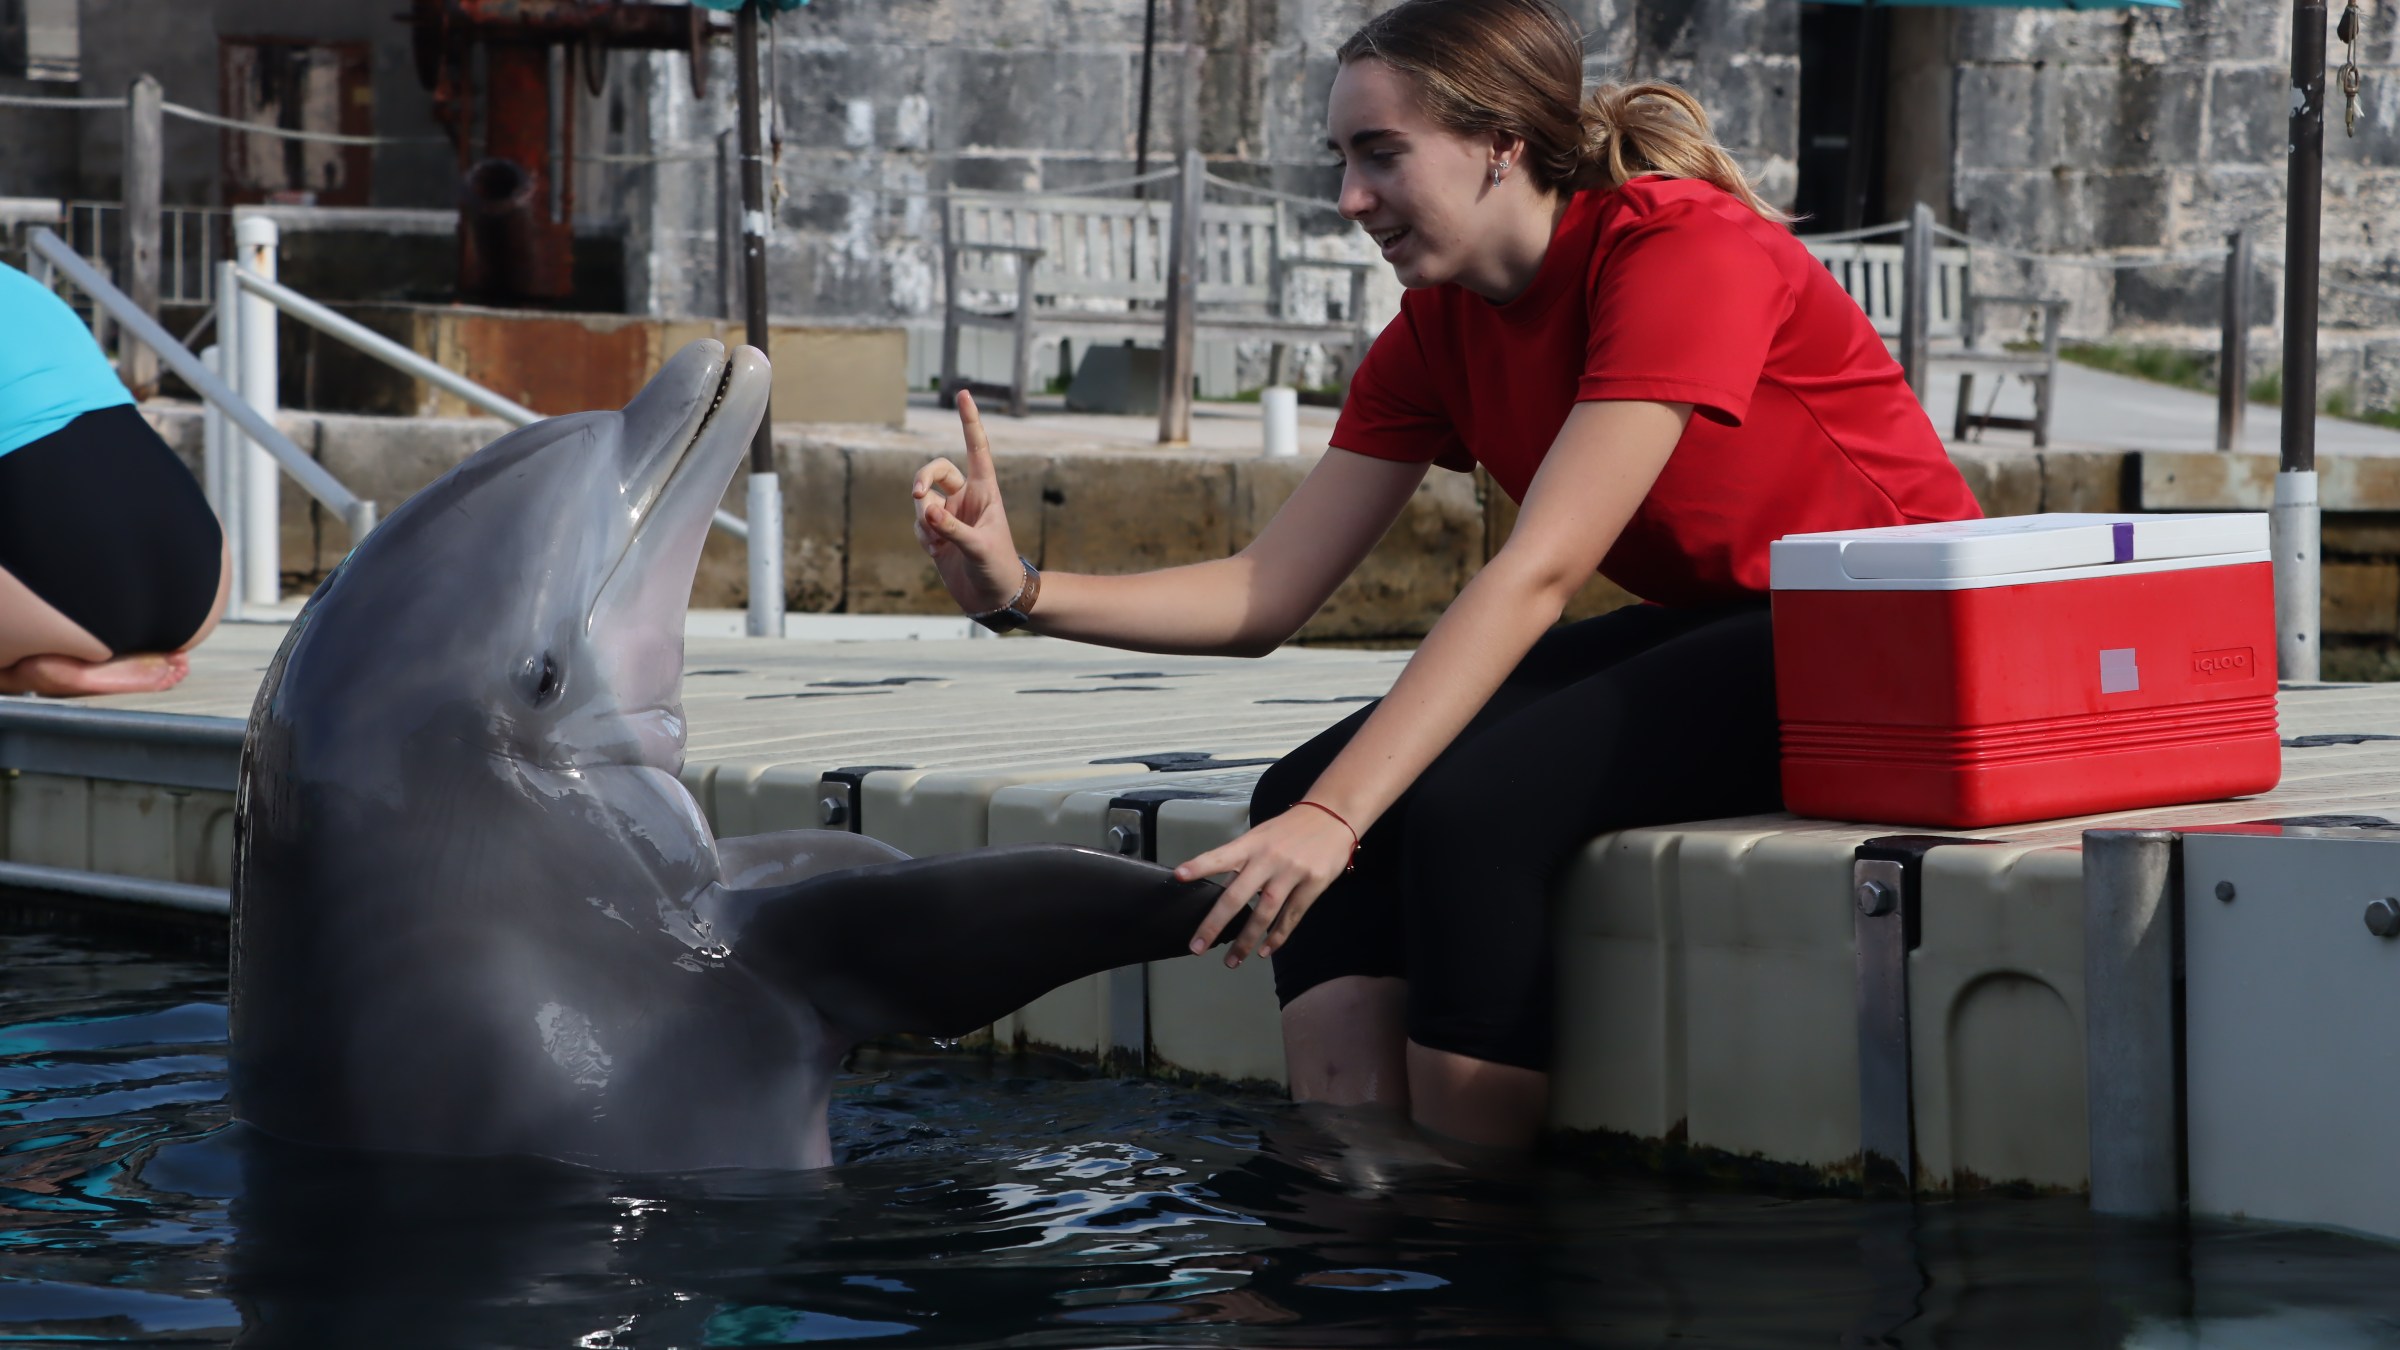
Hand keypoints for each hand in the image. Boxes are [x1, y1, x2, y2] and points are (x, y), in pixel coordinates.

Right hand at [912, 391, 1027, 613]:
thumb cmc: (999, 569)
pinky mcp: (938, 534)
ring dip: (923, 517)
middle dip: (922, 478)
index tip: (964, 394)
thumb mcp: (980, 548)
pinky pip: (919, 523)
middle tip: (918, 494)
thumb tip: (926, 510)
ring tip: (937, 540)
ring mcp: (950, 514)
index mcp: (985, 491)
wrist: (994, 598)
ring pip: (923, 501)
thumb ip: (952, 528)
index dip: (970, 421)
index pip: (977, 448)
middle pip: (936, 470)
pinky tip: (935, 551)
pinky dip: (923, 534)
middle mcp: (966, 498)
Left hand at [1175, 805, 1355, 967]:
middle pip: (1237, 895)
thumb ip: (1242, 863)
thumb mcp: (1262, 837)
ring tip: (1232, 961)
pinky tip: (1264, 950)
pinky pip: (1291, 916)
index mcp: (1251, 844)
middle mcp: (1268, 859)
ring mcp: (1292, 872)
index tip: (1179, 876)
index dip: (1200, 866)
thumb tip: (1221, 890)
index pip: (1221, 856)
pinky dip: (1277, 937)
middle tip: (1198, 946)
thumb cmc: (1290, 828)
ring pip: (1264, 912)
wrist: (1333, 815)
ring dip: (1246, 940)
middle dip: (1215, 923)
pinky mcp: (1313, 884)